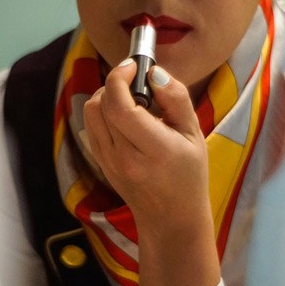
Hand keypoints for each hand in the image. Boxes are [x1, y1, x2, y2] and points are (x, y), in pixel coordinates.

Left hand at [83, 59, 219, 285]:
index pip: (119, 104)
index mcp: (152, 148)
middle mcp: (124, 156)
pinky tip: (125, 117)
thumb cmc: (189, 176)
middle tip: (136, 81)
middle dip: (115, 83)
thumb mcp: (195, 135)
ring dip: (106, 97)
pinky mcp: (101, 163)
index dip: (120, 76)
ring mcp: (108, 162)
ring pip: (90, 114)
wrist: (171, 220)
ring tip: (131, 99)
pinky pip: (91, 127)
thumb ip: (176, 99)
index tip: (133, 65)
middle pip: (100, 104)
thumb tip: (154, 71)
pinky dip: (103, 113)